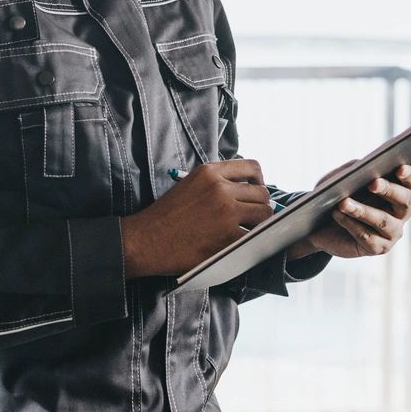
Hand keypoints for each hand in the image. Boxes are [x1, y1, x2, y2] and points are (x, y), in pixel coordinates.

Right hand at [121, 159, 273, 278]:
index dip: (259, 181)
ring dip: (259, 223)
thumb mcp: (189, 184)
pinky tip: (240, 243)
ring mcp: (226, 213)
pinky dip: (251, 241)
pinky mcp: (228, 237)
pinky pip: (254, 236)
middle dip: (259, 205)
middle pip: (262, 193)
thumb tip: (244, 188)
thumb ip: (216, 181)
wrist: (146, 240)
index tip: (255, 192)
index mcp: (209, 172)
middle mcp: (220, 188)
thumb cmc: (165, 215)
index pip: (252, 167)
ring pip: (264, 214)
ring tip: (247, 230)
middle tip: (252, 217)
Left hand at [291, 161, 410, 260]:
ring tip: (344, 203)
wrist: (322, 227)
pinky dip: (350, 224)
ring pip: (383, 221)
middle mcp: (400, 213)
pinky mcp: (378, 248)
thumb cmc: (337, 197)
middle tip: (372, 183)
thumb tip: (361, 166)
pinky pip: (367, 236)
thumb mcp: (341, 179)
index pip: (410, 182)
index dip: (408, 175)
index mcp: (397, 191)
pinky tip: (337, 215)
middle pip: (404, 200)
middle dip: (389, 190)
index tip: (399, 168)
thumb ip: (353, 170)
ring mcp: (392, 232)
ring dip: (363, 210)